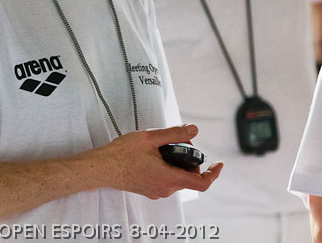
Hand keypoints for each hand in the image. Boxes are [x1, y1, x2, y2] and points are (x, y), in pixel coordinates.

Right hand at [95, 124, 222, 198]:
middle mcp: (165, 189)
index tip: (218, 164)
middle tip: (180, 142)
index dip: (213, 174)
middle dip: (190, 159)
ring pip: (177, 178)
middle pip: (189, 176)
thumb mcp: (151, 138)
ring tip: (164, 147)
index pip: (201, 183)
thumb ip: (174, 134)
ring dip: (178, 163)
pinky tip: (155, 155)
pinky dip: (168, 168)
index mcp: (168, 178)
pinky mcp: (149, 189)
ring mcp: (157, 191)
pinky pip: (166, 180)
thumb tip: (193, 130)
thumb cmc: (122, 154)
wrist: (102, 168)